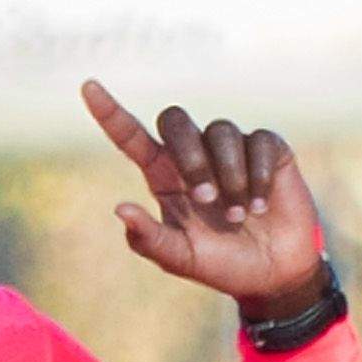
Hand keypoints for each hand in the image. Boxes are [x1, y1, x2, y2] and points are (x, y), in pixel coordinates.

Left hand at [83, 83, 329, 315]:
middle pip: (174, 120)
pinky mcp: (268, 149)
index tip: (88, 86)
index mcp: (164, 177)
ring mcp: (231, 149)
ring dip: (230, 176)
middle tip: (206, 198)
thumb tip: (120, 208)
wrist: (274, 275)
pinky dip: (258, 176)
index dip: (110, 112)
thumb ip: (149, 240)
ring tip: (240, 216)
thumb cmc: (221, 265)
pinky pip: (259, 141)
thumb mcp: (181, 259)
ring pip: (221, 131)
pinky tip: (261, 206)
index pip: (131, 137)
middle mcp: (194, 155)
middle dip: (189, 154)